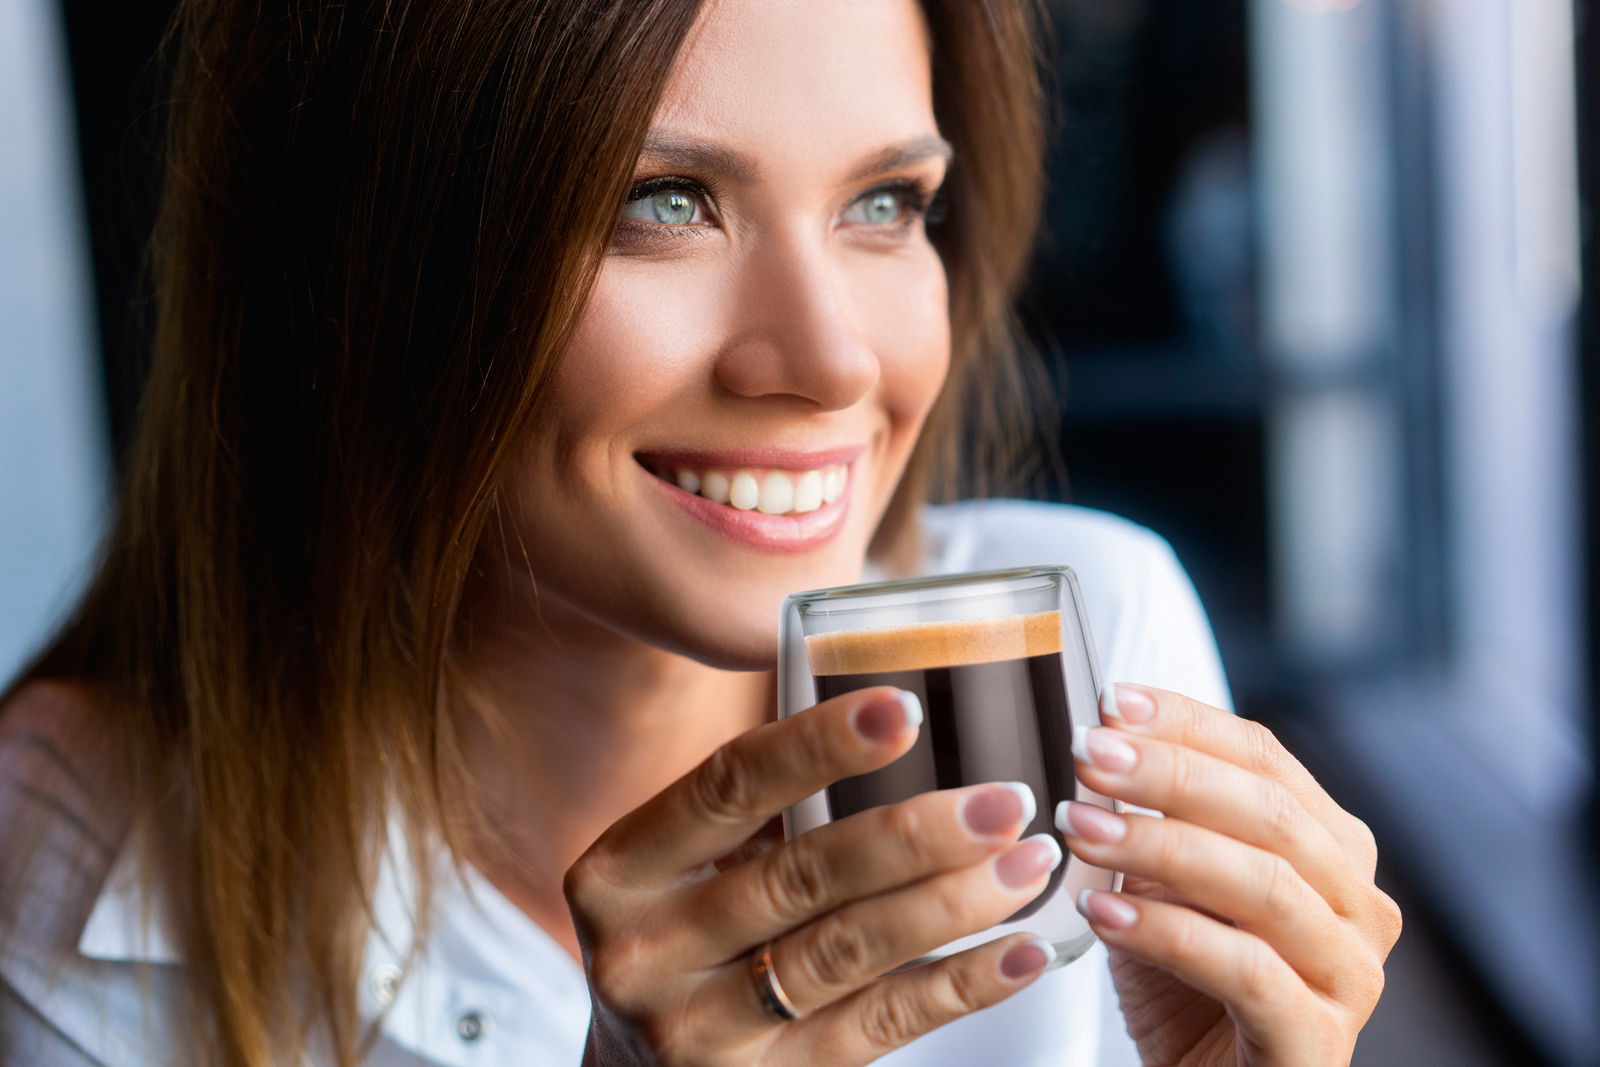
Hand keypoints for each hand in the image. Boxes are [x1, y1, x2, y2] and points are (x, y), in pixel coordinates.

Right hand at [565, 686, 1063, 1065]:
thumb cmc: (678, 938)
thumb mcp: (677, 868)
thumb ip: (754, 811)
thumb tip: (892, 718)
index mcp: (624, 869)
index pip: (727, 785)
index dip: (817, 744)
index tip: (903, 709)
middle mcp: (649, 951)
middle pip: (800, 875)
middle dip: (914, 833)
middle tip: (1002, 800)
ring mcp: (701, 1029)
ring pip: (847, 951)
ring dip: (950, 903)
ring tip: (1026, 862)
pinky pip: (880, 1026)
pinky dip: (959, 985)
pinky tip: (1019, 950)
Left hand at [1057, 684, 1401, 1066]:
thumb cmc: (1185, 986)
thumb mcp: (1165, 883)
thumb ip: (1154, 815)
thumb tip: (1101, 737)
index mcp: (1329, 847)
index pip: (1264, 757)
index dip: (1186, 722)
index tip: (1111, 703)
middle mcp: (1355, 902)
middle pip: (1268, 811)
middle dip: (1168, 773)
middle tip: (1088, 755)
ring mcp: (1348, 973)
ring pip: (1262, 883)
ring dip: (1159, 844)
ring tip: (1081, 828)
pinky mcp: (1318, 1039)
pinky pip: (1246, 970)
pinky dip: (1166, 932)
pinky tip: (1104, 912)